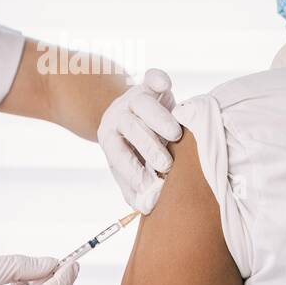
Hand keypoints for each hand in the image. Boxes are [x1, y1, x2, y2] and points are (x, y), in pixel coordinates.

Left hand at [97, 68, 181, 213]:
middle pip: (130, 127)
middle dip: (147, 146)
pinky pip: (153, 77)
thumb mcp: (128, 167)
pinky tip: (166, 85)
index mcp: (110, 138)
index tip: (148, 184)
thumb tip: (146, 207)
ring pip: (142, 103)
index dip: (131, 169)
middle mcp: (119, 116)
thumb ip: (135, 187)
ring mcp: (134, 98)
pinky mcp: (150, 84)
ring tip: (175, 135)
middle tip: (165, 164)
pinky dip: (159, 79)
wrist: (130, 112)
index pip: (117, 153)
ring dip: (158, 119)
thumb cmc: (134, 148)